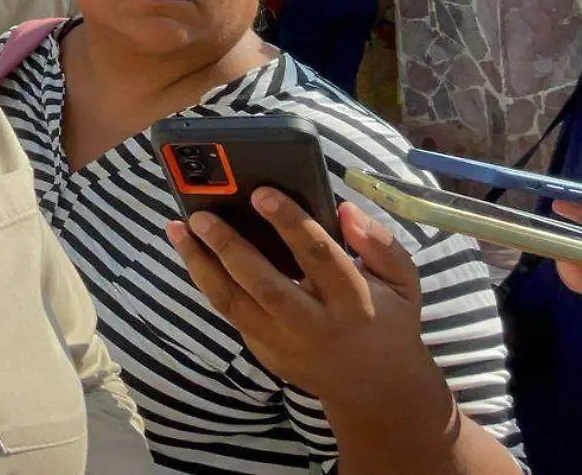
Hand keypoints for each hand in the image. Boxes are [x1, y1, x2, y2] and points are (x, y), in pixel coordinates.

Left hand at [165, 189, 444, 410]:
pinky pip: (230, 312)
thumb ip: (380, 244)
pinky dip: (206, 280)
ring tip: (178, 228)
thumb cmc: (387, 320)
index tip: (261, 193)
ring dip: (201, 264)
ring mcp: (285, 342)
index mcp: (354, 301)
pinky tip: (190, 251)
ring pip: (234, 303)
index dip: (290, 223)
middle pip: (266, 286)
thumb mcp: (404, 283)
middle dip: (230, 248)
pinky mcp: (264, 350)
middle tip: (200, 215)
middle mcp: (315, 325)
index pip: (319, 257)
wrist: (375, 388)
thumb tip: (346, 209)